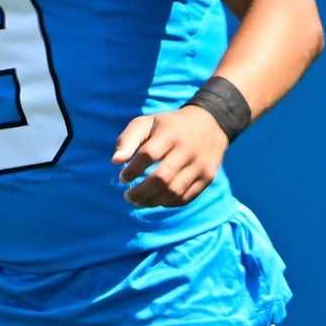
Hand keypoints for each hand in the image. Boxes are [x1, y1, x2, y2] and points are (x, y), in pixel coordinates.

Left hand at [111, 105, 228, 206]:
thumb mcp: (146, 123)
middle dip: (141, 192)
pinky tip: (156, 200)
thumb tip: (115, 161)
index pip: (148, 155)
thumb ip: (128, 139)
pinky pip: (185, 197)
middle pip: (162, 179)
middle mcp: (188, 150)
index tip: (122, 177)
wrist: (210, 124)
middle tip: (128, 196)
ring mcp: (200, 165)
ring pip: (174, 192)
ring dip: (152, 201)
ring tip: (138, 201)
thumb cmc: (168, 126)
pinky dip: (168, 203)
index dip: (132, 170)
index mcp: (170, 133)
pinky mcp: (208, 178)